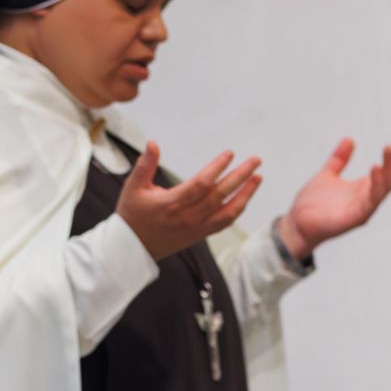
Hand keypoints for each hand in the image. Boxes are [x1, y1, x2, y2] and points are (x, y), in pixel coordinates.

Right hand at [116, 143, 262, 260]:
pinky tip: (245, 197)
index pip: (201, 184)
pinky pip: (224, 222)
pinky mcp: (200, 234)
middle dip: (240, 177)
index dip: (217, 168)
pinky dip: (238, 210)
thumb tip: (153, 143)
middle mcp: (187, 216)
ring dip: (245, 194)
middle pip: (220, 195)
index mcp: (171, 203)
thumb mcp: (133, 186)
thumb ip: (145, 164)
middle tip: (255, 161)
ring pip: (228, 211)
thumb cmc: (132, 214)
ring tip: (258, 177)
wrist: (133, 247)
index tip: (229, 154)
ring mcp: (196, 227)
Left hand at [282, 137, 390, 255]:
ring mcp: (364, 208)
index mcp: (364, 187)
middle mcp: (368, 197)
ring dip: (389, 168)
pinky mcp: (356, 217)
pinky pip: (370, 200)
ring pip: (384, 187)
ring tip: (389, 149)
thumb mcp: (327, 175)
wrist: (297, 224)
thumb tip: (349, 139)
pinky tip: (375, 168)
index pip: (389, 170)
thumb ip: (339, 159)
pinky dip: (375, 185)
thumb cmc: (313, 204)